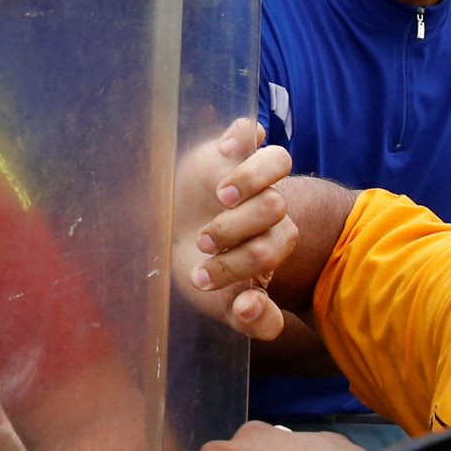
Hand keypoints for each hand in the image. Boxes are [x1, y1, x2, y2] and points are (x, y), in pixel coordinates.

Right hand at [174, 117, 296, 338]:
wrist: (172, 242)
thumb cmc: (207, 272)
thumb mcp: (221, 305)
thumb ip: (249, 320)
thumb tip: (250, 306)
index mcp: (274, 240)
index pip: (278, 241)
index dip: (244, 259)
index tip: (202, 277)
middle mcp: (269, 204)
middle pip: (275, 205)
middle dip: (237, 228)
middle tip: (205, 241)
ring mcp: (250, 174)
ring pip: (277, 160)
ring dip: (250, 178)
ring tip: (222, 195)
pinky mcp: (226, 150)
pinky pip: (246, 130)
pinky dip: (243, 134)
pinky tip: (226, 150)